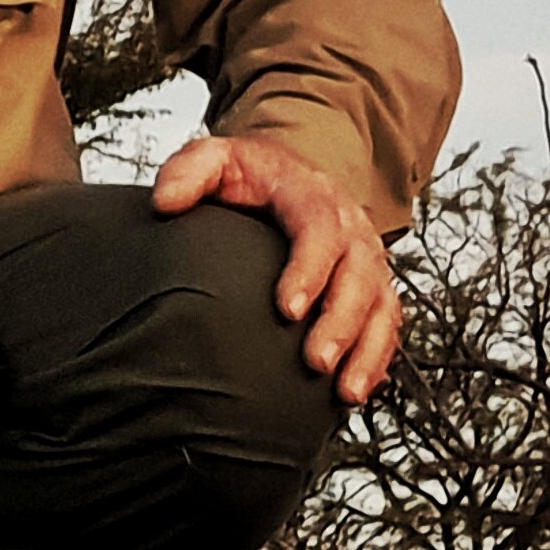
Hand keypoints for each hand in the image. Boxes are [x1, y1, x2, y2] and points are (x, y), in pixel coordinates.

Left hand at [147, 134, 403, 405]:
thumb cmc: (247, 174)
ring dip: (366, 350)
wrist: (287, 176)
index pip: (320, 231)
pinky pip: (385, 324)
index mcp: (314, 197)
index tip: (288, 309)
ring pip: (380, 306)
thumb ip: (188, 171)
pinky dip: (376, 359)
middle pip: (359, 276)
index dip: (310, 270)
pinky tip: (356, 391)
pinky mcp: (370, 287)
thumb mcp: (216, 158)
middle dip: (341, 322)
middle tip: (316, 362)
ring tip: (345, 392)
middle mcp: (351, 229)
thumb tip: (164, 203)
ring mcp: (366, 261)